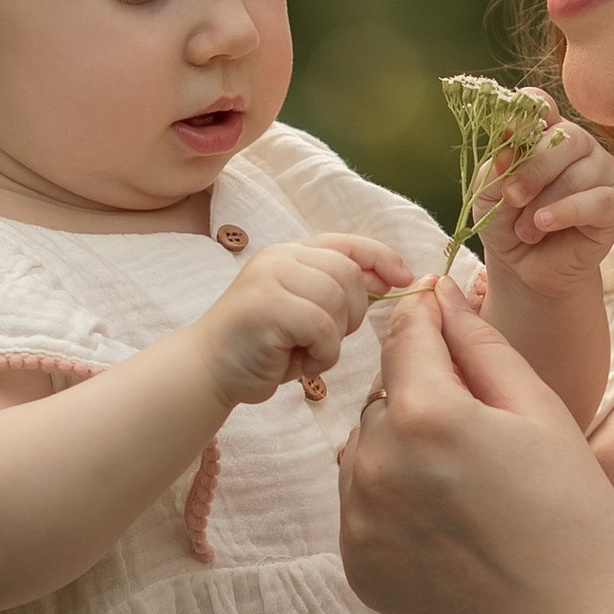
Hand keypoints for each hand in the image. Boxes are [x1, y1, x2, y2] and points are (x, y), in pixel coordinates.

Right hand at [197, 234, 412, 407]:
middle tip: (325, 340)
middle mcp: (280, 257)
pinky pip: (322, 327)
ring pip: (338, 301)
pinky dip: (321, 354)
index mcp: (292, 253)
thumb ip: (339, 291)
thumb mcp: (306, 311)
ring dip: (334, 339)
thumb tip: (390, 277)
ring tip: (308, 353)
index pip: (349, 243)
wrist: (209, 370)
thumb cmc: (262, 347)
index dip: (382, 258)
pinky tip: (301, 364)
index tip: (404, 280)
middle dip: (353, 314)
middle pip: (350, 275)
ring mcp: (271, 277)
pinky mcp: (267, 305)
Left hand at [340, 279, 613, 613]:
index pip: (404, 334)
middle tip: (482, 435)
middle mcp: (375, 463)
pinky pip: (360, 504)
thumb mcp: (539, 411)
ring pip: (365, 449)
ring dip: (401, 449)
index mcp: (425, 414)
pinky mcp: (356, 564)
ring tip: (463, 485)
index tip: (447, 320)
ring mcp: (358, 519)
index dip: (429, 319)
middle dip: (421, 395)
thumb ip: (480, 346)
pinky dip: (391, 501)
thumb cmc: (573, 514)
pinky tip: (446, 524)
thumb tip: (441, 294)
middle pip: (383, 395)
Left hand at [470, 112, 613, 305]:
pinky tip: (545, 223)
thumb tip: (505, 144)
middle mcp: (579, 145)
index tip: (507, 129)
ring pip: (578, 173)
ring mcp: (602, 171)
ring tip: (525, 230)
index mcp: (546, 132)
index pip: (541, 105)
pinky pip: (597, 200)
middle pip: (564, 137)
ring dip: (543, 204)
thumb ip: (495, 169)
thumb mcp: (488, 196)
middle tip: (510, 196)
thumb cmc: (508, 224)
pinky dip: (567, 211)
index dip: (526, 111)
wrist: (527, 269)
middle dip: (532, 169)